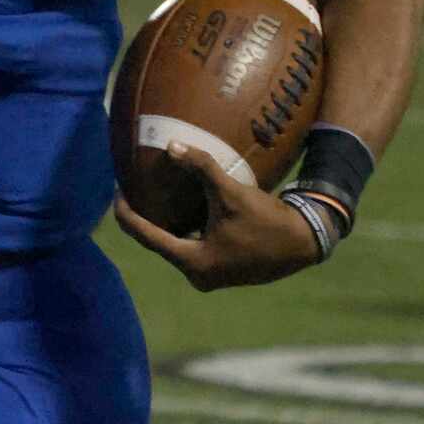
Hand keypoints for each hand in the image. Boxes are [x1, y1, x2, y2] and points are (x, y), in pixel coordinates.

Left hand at [112, 143, 323, 290]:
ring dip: (166, 223)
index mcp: (193, 262)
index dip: (126, 213)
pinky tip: (182, 208)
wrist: (305, 242)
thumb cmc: (267, 221)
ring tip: (154, 196)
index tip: (118, 191)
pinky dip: (184, 228)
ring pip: (176, 245)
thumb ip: (202, 168)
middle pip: (159, 242)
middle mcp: (197, 276)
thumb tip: (172, 146)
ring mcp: (210, 277)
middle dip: (146, 216)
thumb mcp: (232, 193)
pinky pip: (191, 248)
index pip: (146, 237)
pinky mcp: (221, 271)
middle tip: (135, 188)